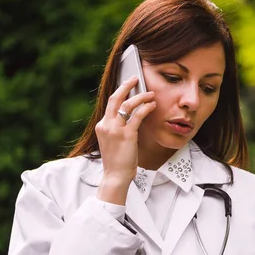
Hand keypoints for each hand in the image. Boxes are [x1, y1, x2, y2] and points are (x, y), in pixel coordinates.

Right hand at [95, 77, 155, 204]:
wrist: (115, 176)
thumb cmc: (117, 160)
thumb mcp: (113, 141)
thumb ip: (117, 128)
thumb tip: (130, 117)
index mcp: (101, 126)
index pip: (110, 104)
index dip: (120, 93)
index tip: (128, 85)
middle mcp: (106, 125)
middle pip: (115, 98)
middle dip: (126, 86)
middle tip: (135, 78)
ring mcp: (115, 130)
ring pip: (127, 105)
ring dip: (140, 97)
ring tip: (150, 94)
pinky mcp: (126, 135)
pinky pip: (137, 116)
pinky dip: (146, 108)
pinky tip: (152, 105)